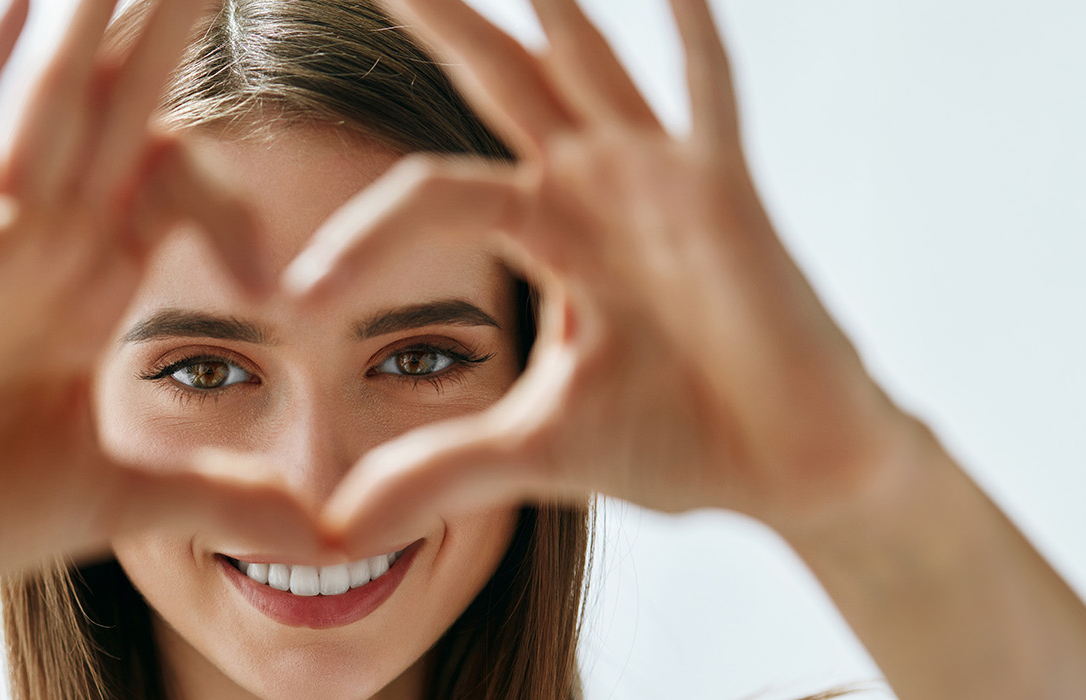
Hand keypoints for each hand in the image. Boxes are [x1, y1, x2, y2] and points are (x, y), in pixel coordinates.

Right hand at [0, 0, 321, 597]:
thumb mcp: (121, 502)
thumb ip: (220, 502)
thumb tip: (328, 540)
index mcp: (91, 286)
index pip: (171, 185)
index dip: (227, 178)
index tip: (290, 182)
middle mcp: (46, 246)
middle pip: (122, 110)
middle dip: (168, 29)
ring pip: (57, 106)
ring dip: (99, 25)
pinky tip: (23, 7)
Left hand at [293, 0, 929, 552]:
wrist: (792, 473)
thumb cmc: (679, 441)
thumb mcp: (534, 451)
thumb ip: (435, 473)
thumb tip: (331, 528)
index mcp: (544, 230)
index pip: (426, 198)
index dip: (359, 240)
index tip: (293, 297)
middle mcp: (593, 185)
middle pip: (494, 77)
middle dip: (437, 16)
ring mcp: (660, 178)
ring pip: (586, 59)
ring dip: (546, 2)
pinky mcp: (726, 194)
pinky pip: (708, 95)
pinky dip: (691, 33)